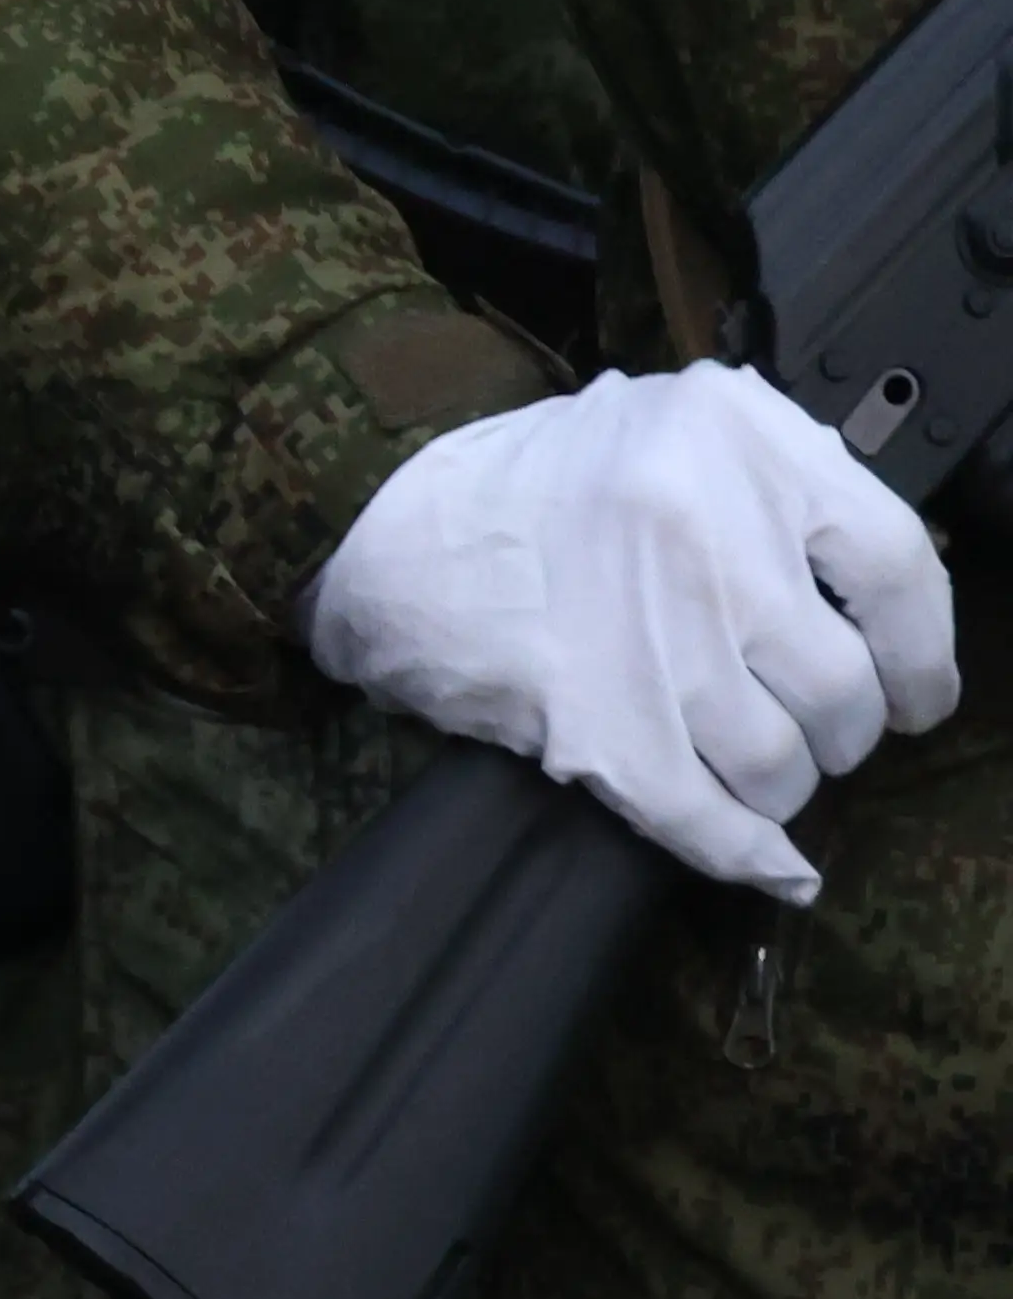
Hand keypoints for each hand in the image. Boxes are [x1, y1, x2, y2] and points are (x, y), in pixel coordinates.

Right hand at [307, 362, 963, 901]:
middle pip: (843, 686)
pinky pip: (709, 819)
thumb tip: (880, 609)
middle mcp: (702, 527)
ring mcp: (648, 629)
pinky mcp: (594, 718)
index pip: (898, 568)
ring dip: (780, 785)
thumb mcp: (671, 431)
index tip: (915, 690)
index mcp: (736, 440)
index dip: (923, 652)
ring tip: (746, 760)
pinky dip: (751, 857)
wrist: (376, 519)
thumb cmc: (535, 481)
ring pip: (782, 763)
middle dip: (839, 730)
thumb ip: (781, 495)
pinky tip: (773, 867)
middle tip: (807, 724)